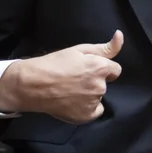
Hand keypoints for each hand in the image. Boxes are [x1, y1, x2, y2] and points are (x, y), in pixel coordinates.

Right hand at [0, 31, 123, 123]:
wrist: (31, 84)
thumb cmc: (54, 64)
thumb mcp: (79, 50)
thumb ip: (104, 47)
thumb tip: (120, 36)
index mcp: (100, 68)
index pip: (115, 70)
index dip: (102, 68)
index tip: (88, 69)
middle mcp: (100, 86)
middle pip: (104, 84)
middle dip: (94, 81)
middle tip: (75, 79)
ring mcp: (93, 103)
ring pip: (97, 97)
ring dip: (89, 94)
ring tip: (70, 90)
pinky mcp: (86, 116)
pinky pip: (94, 111)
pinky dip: (87, 108)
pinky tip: (72, 102)